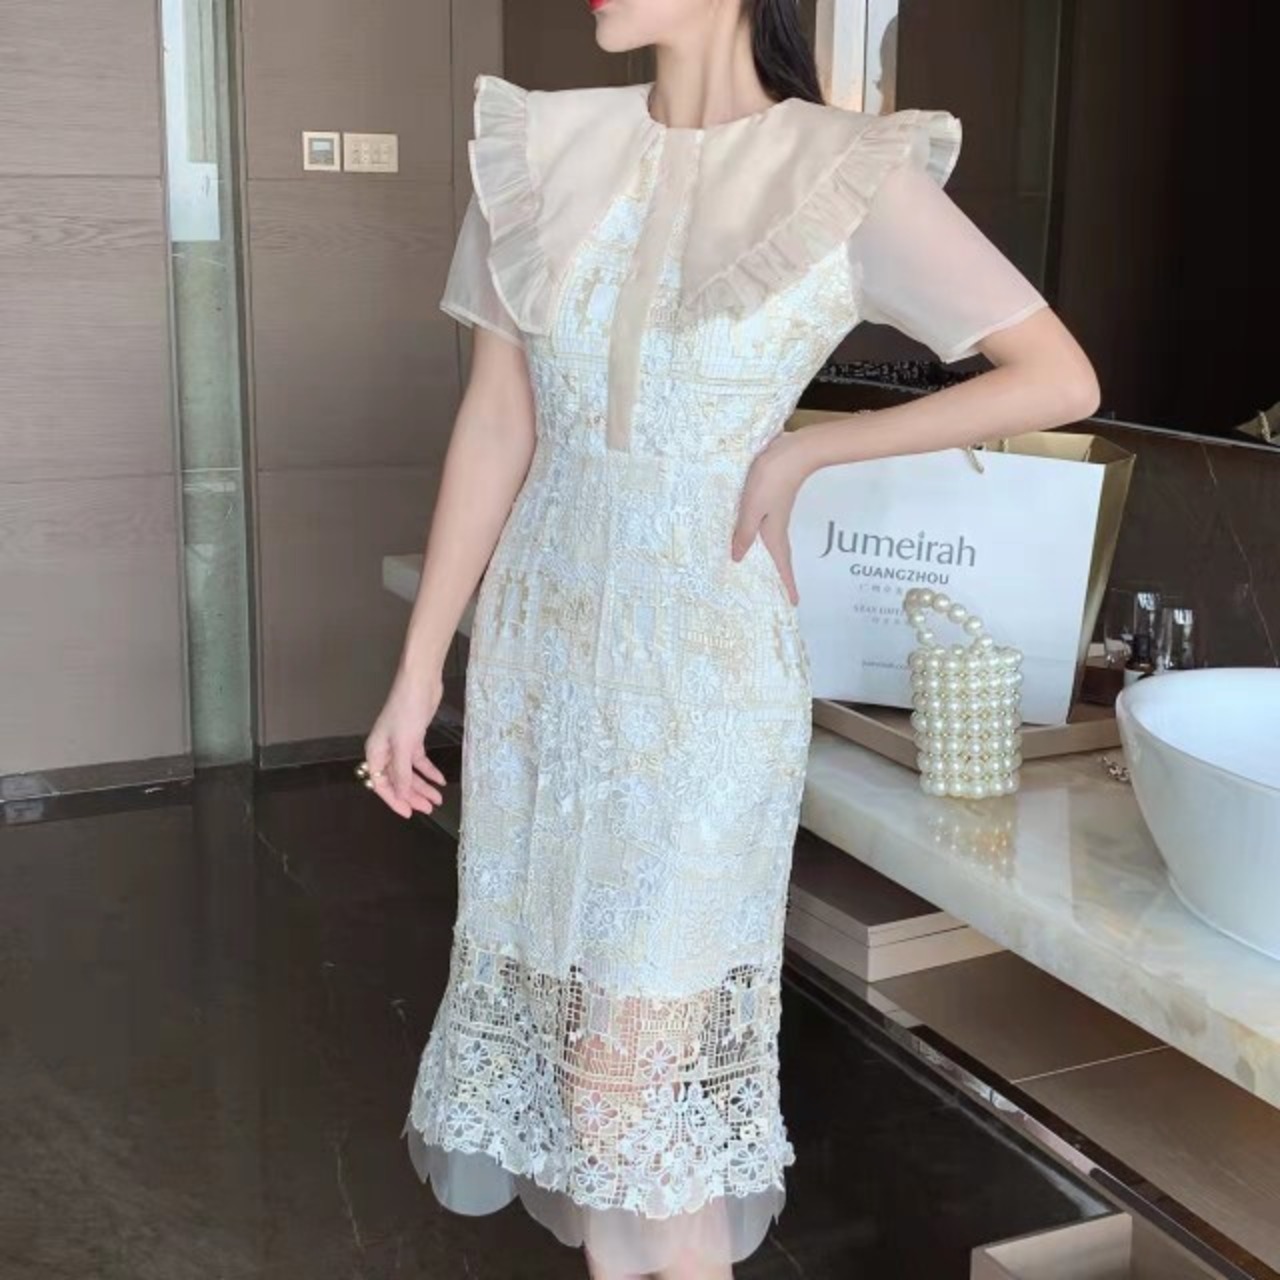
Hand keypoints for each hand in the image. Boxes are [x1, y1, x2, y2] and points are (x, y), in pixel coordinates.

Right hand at [362, 666, 447, 819]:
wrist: (420, 683)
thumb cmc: (407, 711)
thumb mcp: (404, 745)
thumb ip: (401, 773)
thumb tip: (400, 795)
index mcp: (375, 753)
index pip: (382, 784)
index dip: (395, 800)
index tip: (410, 813)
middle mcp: (385, 751)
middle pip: (397, 780)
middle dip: (413, 795)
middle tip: (430, 808)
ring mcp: (400, 745)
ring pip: (410, 772)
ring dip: (423, 785)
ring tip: (438, 798)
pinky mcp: (414, 738)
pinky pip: (419, 760)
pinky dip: (429, 771)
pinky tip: (439, 780)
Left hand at [730, 430, 813, 605]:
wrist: (793, 450)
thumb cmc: (772, 479)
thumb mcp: (752, 508)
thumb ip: (744, 532)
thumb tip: (737, 558)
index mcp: (774, 532)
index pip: (782, 565)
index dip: (787, 584)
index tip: (794, 604)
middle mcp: (777, 526)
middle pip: (778, 556)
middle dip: (779, 576)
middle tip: (777, 594)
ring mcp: (775, 512)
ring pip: (770, 541)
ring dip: (767, 557)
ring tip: (759, 571)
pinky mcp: (772, 500)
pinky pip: (764, 525)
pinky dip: (758, 537)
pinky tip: (748, 536)